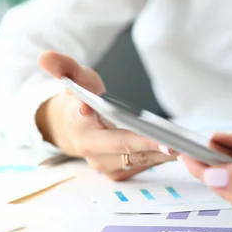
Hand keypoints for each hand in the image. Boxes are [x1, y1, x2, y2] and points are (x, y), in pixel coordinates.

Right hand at [35, 51, 174, 180]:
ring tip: (185, 148)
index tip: (91, 109)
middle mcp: (89, 148)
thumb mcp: (76, 79)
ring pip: (136, 160)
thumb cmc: (84, 100)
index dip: (88, 115)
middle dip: (146, 145)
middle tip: (170, 143)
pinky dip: (161, 159)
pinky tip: (180, 152)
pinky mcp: (118, 173)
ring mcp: (103, 164)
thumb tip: (45, 57)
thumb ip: (65, 67)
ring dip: (161, 155)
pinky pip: (142, 166)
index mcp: (77, 121)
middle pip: (121, 146)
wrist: (76, 130)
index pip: (81, 118)